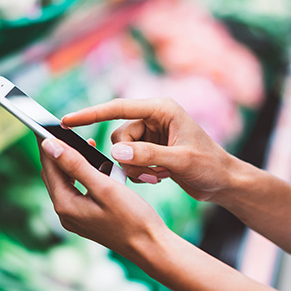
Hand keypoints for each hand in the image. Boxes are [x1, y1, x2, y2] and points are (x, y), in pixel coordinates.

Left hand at [38, 137, 168, 263]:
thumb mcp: (105, 187)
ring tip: (85, 146)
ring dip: (72, 164)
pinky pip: (77, 192)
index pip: (49, 166)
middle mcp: (66, 214)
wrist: (150, 246)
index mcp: (66, 205)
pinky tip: (97, 168)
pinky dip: (83, 177)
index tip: (46, 123)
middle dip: (58, 152)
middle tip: (64, 130)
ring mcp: (75, 219)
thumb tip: (49, 146)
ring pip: (65, 183)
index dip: (47, 143)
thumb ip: (76, 165)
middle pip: (54, 175)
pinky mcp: (86, 219)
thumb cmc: (133, 218)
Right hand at [62, 98, 235, 201]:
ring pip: (122, 151)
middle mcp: (154, 118)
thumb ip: (147, 155)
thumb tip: (114, 152)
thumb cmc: (209, 166)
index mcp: (161, 109)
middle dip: (128, 158)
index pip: (118, 107)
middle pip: (118, 135)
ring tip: (159, 177)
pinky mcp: (151, 148)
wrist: (224, 182)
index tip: (67, 121)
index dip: (90, 114)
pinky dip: (140, 172)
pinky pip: (130, 160)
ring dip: (135, 168)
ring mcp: (152, 134)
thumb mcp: (180, 161)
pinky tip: (160, 177)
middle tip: (150, 173)